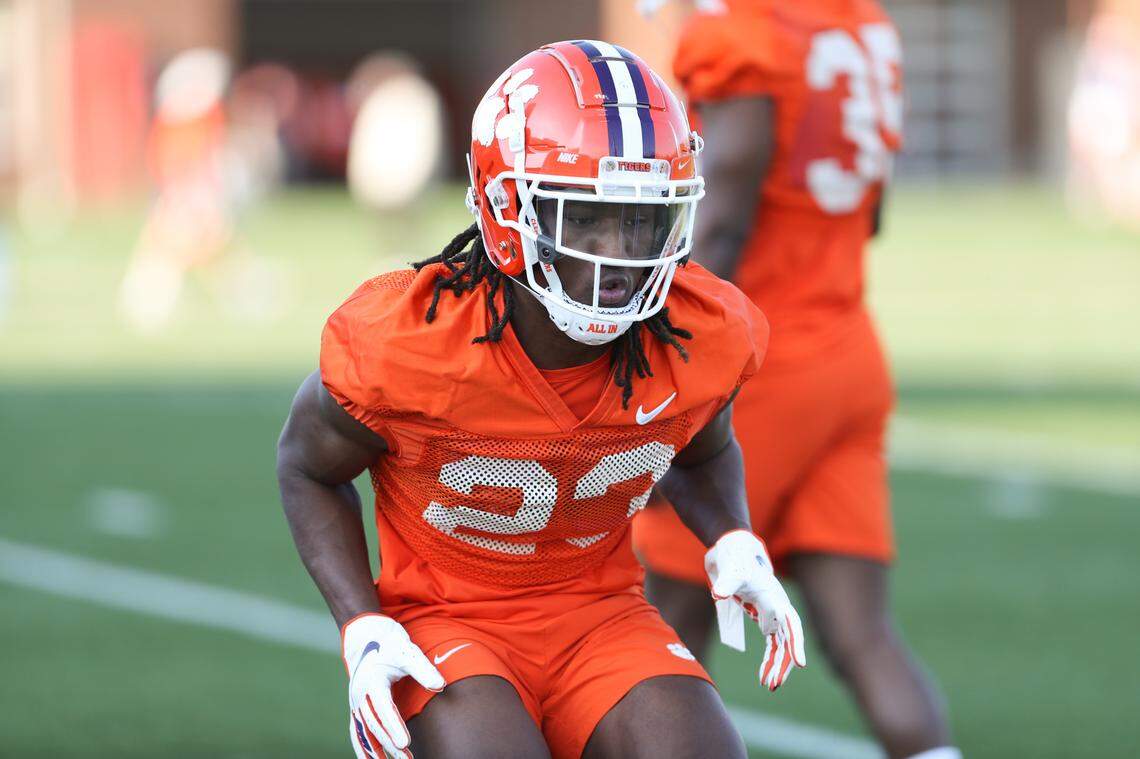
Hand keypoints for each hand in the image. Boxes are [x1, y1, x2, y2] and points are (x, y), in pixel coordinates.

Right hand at [341, 613, 444, 758]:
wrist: (366, 634)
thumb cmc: (390, 643)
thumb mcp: (407, 651)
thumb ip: (423, 669)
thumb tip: (440, 685)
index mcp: (372, 681)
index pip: (383, 709)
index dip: (393, 726)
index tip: (404, 743)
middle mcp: (360, 694)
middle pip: (374, 725)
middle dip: (389, 744)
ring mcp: (355, 702)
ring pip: (364, 732)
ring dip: (376, 751)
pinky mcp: (356, 707)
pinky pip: (357, 732)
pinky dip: (363, 748)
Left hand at [704, 530, 806, 689]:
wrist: (733, 549)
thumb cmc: (734, 558)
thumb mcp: (730, 570)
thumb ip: (726, 582)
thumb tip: (718, 594)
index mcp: (773, 596)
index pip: (788, 623)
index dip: (795, 643)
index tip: (799, 663)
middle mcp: (777, 605)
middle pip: (786, 639)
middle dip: (783, 662)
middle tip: (773, 684)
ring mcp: (771, 611)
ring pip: (780, 644)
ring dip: (776, 664)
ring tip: (769, 685)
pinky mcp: (762, 615)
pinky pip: (770, 641)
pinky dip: (768, 658)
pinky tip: (763, 674)